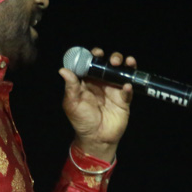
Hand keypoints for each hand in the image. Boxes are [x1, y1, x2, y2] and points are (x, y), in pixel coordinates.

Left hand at [58, 48, 135, 162]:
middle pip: (110, 64)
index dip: (94, 55)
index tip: (96, 53)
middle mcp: (102, 82)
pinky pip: (129, 90)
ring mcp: (114, 90)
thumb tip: (63, 69)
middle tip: (112, 60)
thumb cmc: (81, 120)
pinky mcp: (124, 99)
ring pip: (122, 72)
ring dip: (126, 65)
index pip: (92, 63)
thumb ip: (70, 86)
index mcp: (88, 80)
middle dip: (113, 58)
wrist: (96, 138)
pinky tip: (126, 86)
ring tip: (126, 63)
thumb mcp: (72, 103)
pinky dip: (129, 87)